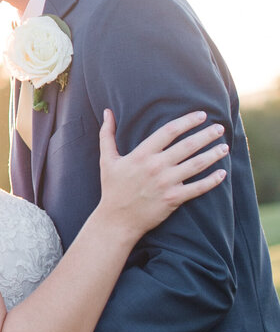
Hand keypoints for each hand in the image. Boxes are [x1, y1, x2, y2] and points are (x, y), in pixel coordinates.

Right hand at [98, 109, 227, 240]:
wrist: (117, 220)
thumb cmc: (112, 188)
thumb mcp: (107, 159)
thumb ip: (107, 134)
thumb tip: (107, 112)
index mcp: (142, 154)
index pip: (169, 131)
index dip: (187, 121)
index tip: (201, 115)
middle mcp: (156, 166)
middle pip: (187, 146)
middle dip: (206, 135)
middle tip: (219, 128)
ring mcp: (166, 183)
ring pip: (196, 165)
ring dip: (212, 154)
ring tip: (225, 147)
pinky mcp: (174, 199)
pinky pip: (197, 188)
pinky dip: (212, 181)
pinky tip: (222, 173)